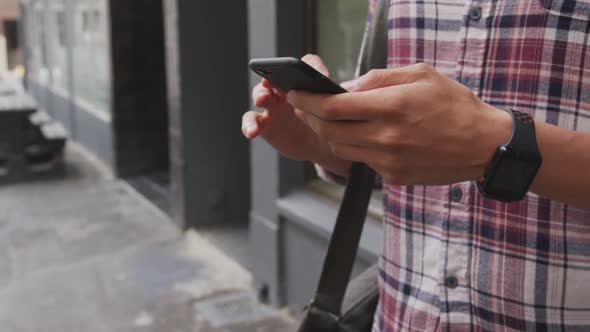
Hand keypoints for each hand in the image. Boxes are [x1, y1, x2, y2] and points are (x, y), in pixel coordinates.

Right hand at [242, 55, 350, 175]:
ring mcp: (273, 106)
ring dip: (260, 95)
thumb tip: (342, 93)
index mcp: (305, 81)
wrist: (322, 146)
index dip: (308, 67)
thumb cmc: (329, 123)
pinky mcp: (265, 124)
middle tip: (273, 81)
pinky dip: (249, 125)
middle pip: (276, 76)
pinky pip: (252, 121)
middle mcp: (286, 89)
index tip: (319, 78)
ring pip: (260, 94)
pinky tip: (252, 131)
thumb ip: (337, 101)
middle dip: (273, 76)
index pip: (305, 64)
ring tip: (263, 100)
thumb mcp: (338, 112)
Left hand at [286, 63, 512, 184]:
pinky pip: (361, 160)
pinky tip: (362, 134)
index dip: (307, 100)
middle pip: (328, 130)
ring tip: (330, 118)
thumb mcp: (420, 75)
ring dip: (328, 132)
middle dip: (309, 116)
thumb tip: (346, 86)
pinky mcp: (393, 176)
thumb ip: (378, 79)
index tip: (295, 93)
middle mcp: (386, 136)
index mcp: (391, 106)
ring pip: (340, 148)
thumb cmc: (455, 105)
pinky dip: (354, 146)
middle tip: (303, 105)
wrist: (484, 145)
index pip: (332, 106)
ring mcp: (388, 160)